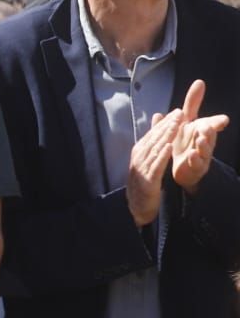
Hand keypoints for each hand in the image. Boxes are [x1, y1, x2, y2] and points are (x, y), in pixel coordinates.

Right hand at [127, 108, 183, 225]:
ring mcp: (142, 168)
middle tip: (180, 114)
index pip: (153, 133)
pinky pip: (156, 165)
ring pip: (156, 149)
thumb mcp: (147, 161)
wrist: (137, 205)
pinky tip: (170, 147)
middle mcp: (139, 157)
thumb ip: (152, 145)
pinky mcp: (147, 179)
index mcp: (139, 151)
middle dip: (168, 125)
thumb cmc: (144, 181)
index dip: (165, 122)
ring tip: (177, 126)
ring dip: (166, 136)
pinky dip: (162, 156)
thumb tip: (158, 128)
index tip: (177, 112)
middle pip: (155, 138)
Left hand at [171, 80, 229, 192]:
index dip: (218, 122)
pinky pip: (197, 163)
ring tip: (200, 139)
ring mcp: (202, 155)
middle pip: (210, 136)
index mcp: (203, 129)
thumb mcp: (186, 120)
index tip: (223, 120)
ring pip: (205, 150)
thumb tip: (199, 82)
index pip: (213, 123)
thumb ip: (192, 104)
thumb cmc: (185, 140)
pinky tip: (191, 154)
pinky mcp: (196, 167)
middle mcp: (205, 141)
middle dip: (210, 132)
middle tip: (207, 127)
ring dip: (203, 145)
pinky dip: (194, 159)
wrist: (180, 166)